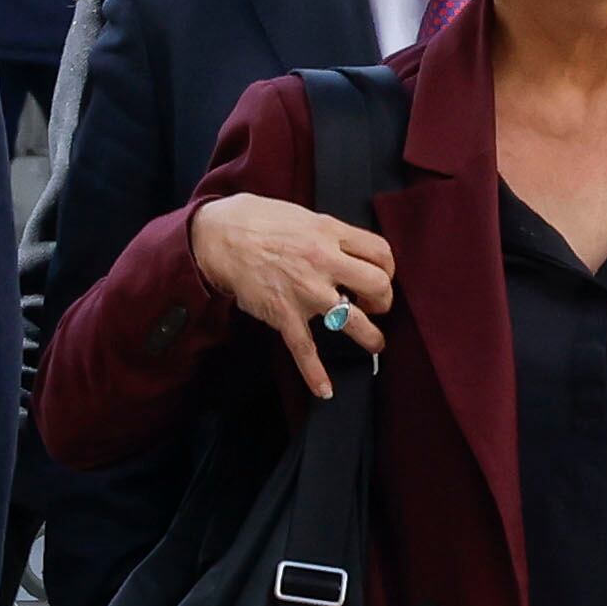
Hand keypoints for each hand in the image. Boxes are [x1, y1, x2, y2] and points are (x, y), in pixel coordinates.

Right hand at [188, 194, 396, 398]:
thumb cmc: (257, 221)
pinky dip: (315, 374)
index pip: (380, 252)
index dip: (387, 268)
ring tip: (375, 343)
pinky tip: (325, 389)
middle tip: (377, 306)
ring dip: (371, 337)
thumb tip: (350, 248)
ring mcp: (305, 291)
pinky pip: (305, 349)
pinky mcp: (284, 314)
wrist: (219, 237)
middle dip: (384, 300)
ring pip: (353, 320)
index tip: (381, 276)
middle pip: (377, 285)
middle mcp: (323, 262)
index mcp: (330, 233)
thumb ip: (330, 233)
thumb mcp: (303, 216)